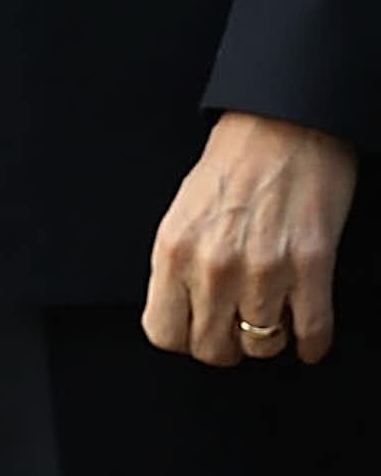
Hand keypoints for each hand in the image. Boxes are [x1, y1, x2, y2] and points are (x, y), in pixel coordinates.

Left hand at [142, 110, 357, 365]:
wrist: (282, 125)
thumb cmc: (232, 162)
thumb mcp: (183, 210)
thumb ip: (179, 262)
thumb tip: (182, 311)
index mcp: (173, 247)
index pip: (163, 332)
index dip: (183, 336)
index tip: (196, 327)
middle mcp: (213, 265)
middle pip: (212, 350)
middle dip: (225, 344)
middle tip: (235, 324)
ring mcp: (264, 270)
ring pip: (262, 347)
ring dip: (269, 337)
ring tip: (270, 313)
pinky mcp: (312, 269)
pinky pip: (312, 336)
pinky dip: (311, 342)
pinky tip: (305, 328)